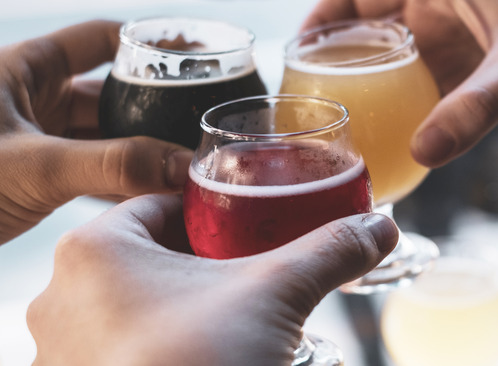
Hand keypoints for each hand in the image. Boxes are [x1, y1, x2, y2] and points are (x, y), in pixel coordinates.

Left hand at [0, 21, 192, 243]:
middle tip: (197, 126)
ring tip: (182, 167)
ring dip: (140, 153)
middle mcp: (32, 98)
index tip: (196, 60)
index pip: (103, 40)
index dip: (150, 44)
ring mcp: (34, 139)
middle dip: (154, 111)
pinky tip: (149, 197)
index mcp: (26, 69)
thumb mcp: (33, 165)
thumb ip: (113, 164)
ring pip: (103, 137)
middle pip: (112, 94)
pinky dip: (119, 183)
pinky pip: (89, 171)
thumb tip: (182, 165)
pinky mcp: (33, 177)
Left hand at [27, 194, 398, 365]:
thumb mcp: (276, 293)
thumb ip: (328, 250)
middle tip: (247, 270)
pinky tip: (205, 352)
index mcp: (97, 249)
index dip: (213, 210)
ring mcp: (65, 349)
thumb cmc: (196, 363)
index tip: (247, 221)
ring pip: (135, 303)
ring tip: (231, 315)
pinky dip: (163, 341)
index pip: (163, 204)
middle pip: (152, 254)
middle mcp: (64, 296)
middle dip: (204, 261)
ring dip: (183, 304)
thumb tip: (378, 227)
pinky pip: (124, 346)